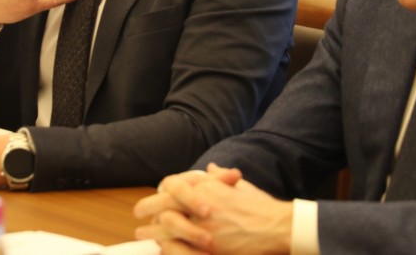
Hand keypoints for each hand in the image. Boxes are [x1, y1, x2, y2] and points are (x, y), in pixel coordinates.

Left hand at [135, 164, 293, 254]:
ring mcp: (203, 227)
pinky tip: (162, 248)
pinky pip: (178, 247)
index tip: (154, 198)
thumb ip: (220, 178)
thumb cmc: (261, 207)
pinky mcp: (209, 247)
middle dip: (147, 210)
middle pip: (163, 205)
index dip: (159, 193)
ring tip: (142, 233)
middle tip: (138, 215)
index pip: (172, 186)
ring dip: (152, 231)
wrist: (278, 227)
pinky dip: (167, 247)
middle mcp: (201, 205)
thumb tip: (211, 167)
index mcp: (207, 188)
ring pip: (166, 227)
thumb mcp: (239, 186)